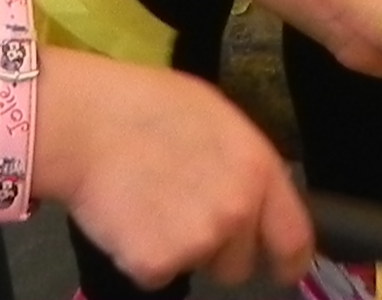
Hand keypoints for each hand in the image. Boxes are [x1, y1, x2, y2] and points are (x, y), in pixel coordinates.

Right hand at [39, 56, 311, 290]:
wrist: (87, 123)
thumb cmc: (150, 106)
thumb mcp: (220, 120)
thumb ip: (246, 166)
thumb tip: (257, 199)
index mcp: (259, 171)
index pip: (295, 240)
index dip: (287, 260)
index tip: (280, 267)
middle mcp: (237, 213)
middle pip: (240, 264)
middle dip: (219, 249)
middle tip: (183, 211)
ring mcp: (198, 243)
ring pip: (198, 267)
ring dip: (180, 250)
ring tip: (152, 204)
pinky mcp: (155, 265)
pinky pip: (156, 274)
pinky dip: (141, 256)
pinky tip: (128, 217)